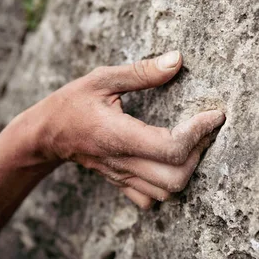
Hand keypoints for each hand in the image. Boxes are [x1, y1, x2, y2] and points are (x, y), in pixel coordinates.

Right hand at [26, 51, 224, 208]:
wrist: (44, 136)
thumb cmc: (71, 103)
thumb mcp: (101, 78)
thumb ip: (141, 72)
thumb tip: (177, 60)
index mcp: (119, 135)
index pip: (171, 147)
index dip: (199, 132)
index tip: (214, 114)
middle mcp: (123, 162)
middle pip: (176, 177)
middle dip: (199, 153)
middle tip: (204, 129)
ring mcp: (122, 177)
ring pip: (168, 191)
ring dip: (188, 169)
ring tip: (191, 142)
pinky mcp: (121, 183)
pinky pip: (152, 198)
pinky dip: (168, 185)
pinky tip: (169, 162)